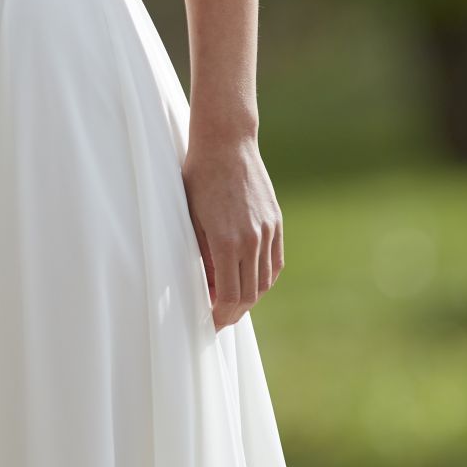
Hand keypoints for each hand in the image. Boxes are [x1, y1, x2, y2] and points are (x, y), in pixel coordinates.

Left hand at [181, 134, 283, 332]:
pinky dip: (263, 279)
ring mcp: (267, 231)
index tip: (209, 321)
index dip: (220, 315)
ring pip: (265, 281)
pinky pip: (275, 263)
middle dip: (233, 312)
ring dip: (249, 297)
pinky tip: (249, 281)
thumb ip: (202, 256)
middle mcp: (252, 239)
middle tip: (217, 317)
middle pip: (249, 294)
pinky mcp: (276, 223)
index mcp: (226, 241)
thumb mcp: (190, 219)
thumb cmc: (198, 179)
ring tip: (231, 301)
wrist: (226, 145)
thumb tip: (209, 286)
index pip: (228, 296)